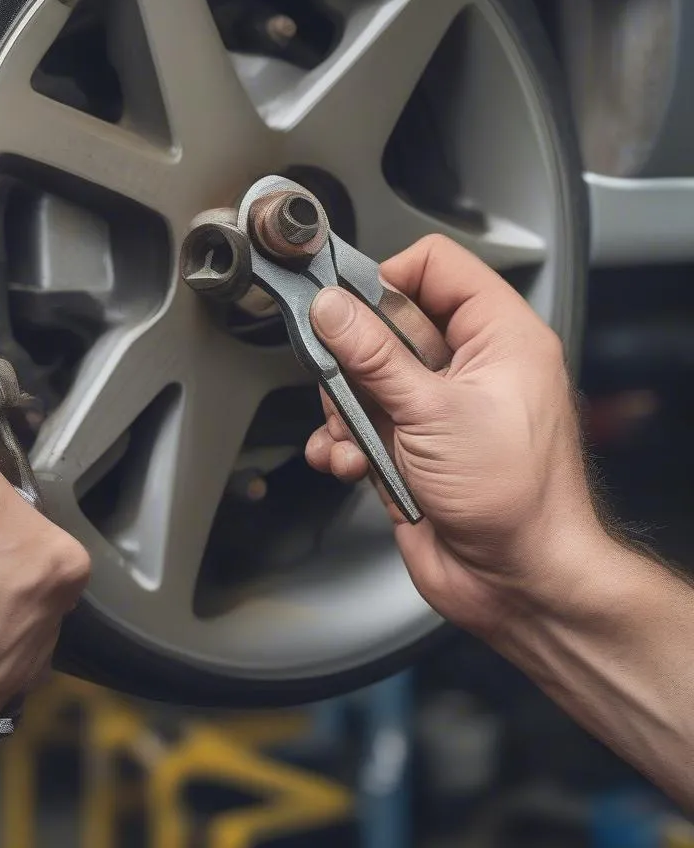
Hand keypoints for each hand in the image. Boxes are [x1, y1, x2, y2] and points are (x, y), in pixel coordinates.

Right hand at [305, 235, 605, 640]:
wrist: (517, 583)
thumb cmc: (516, 500)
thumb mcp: (433, 412)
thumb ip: (373, 355)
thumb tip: (333, 308)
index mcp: (498, 336)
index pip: (435, 267)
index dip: (386, 277)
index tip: (345, 303)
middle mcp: (468, 366)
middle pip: (387, 324)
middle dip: (353, 359)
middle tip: (340, 381)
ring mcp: (437, 408)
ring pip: (364, 378)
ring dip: (344, 411)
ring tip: (353, 438)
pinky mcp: (411, 446)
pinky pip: (360, 425)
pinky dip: (344, 444)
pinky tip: (350, 463)